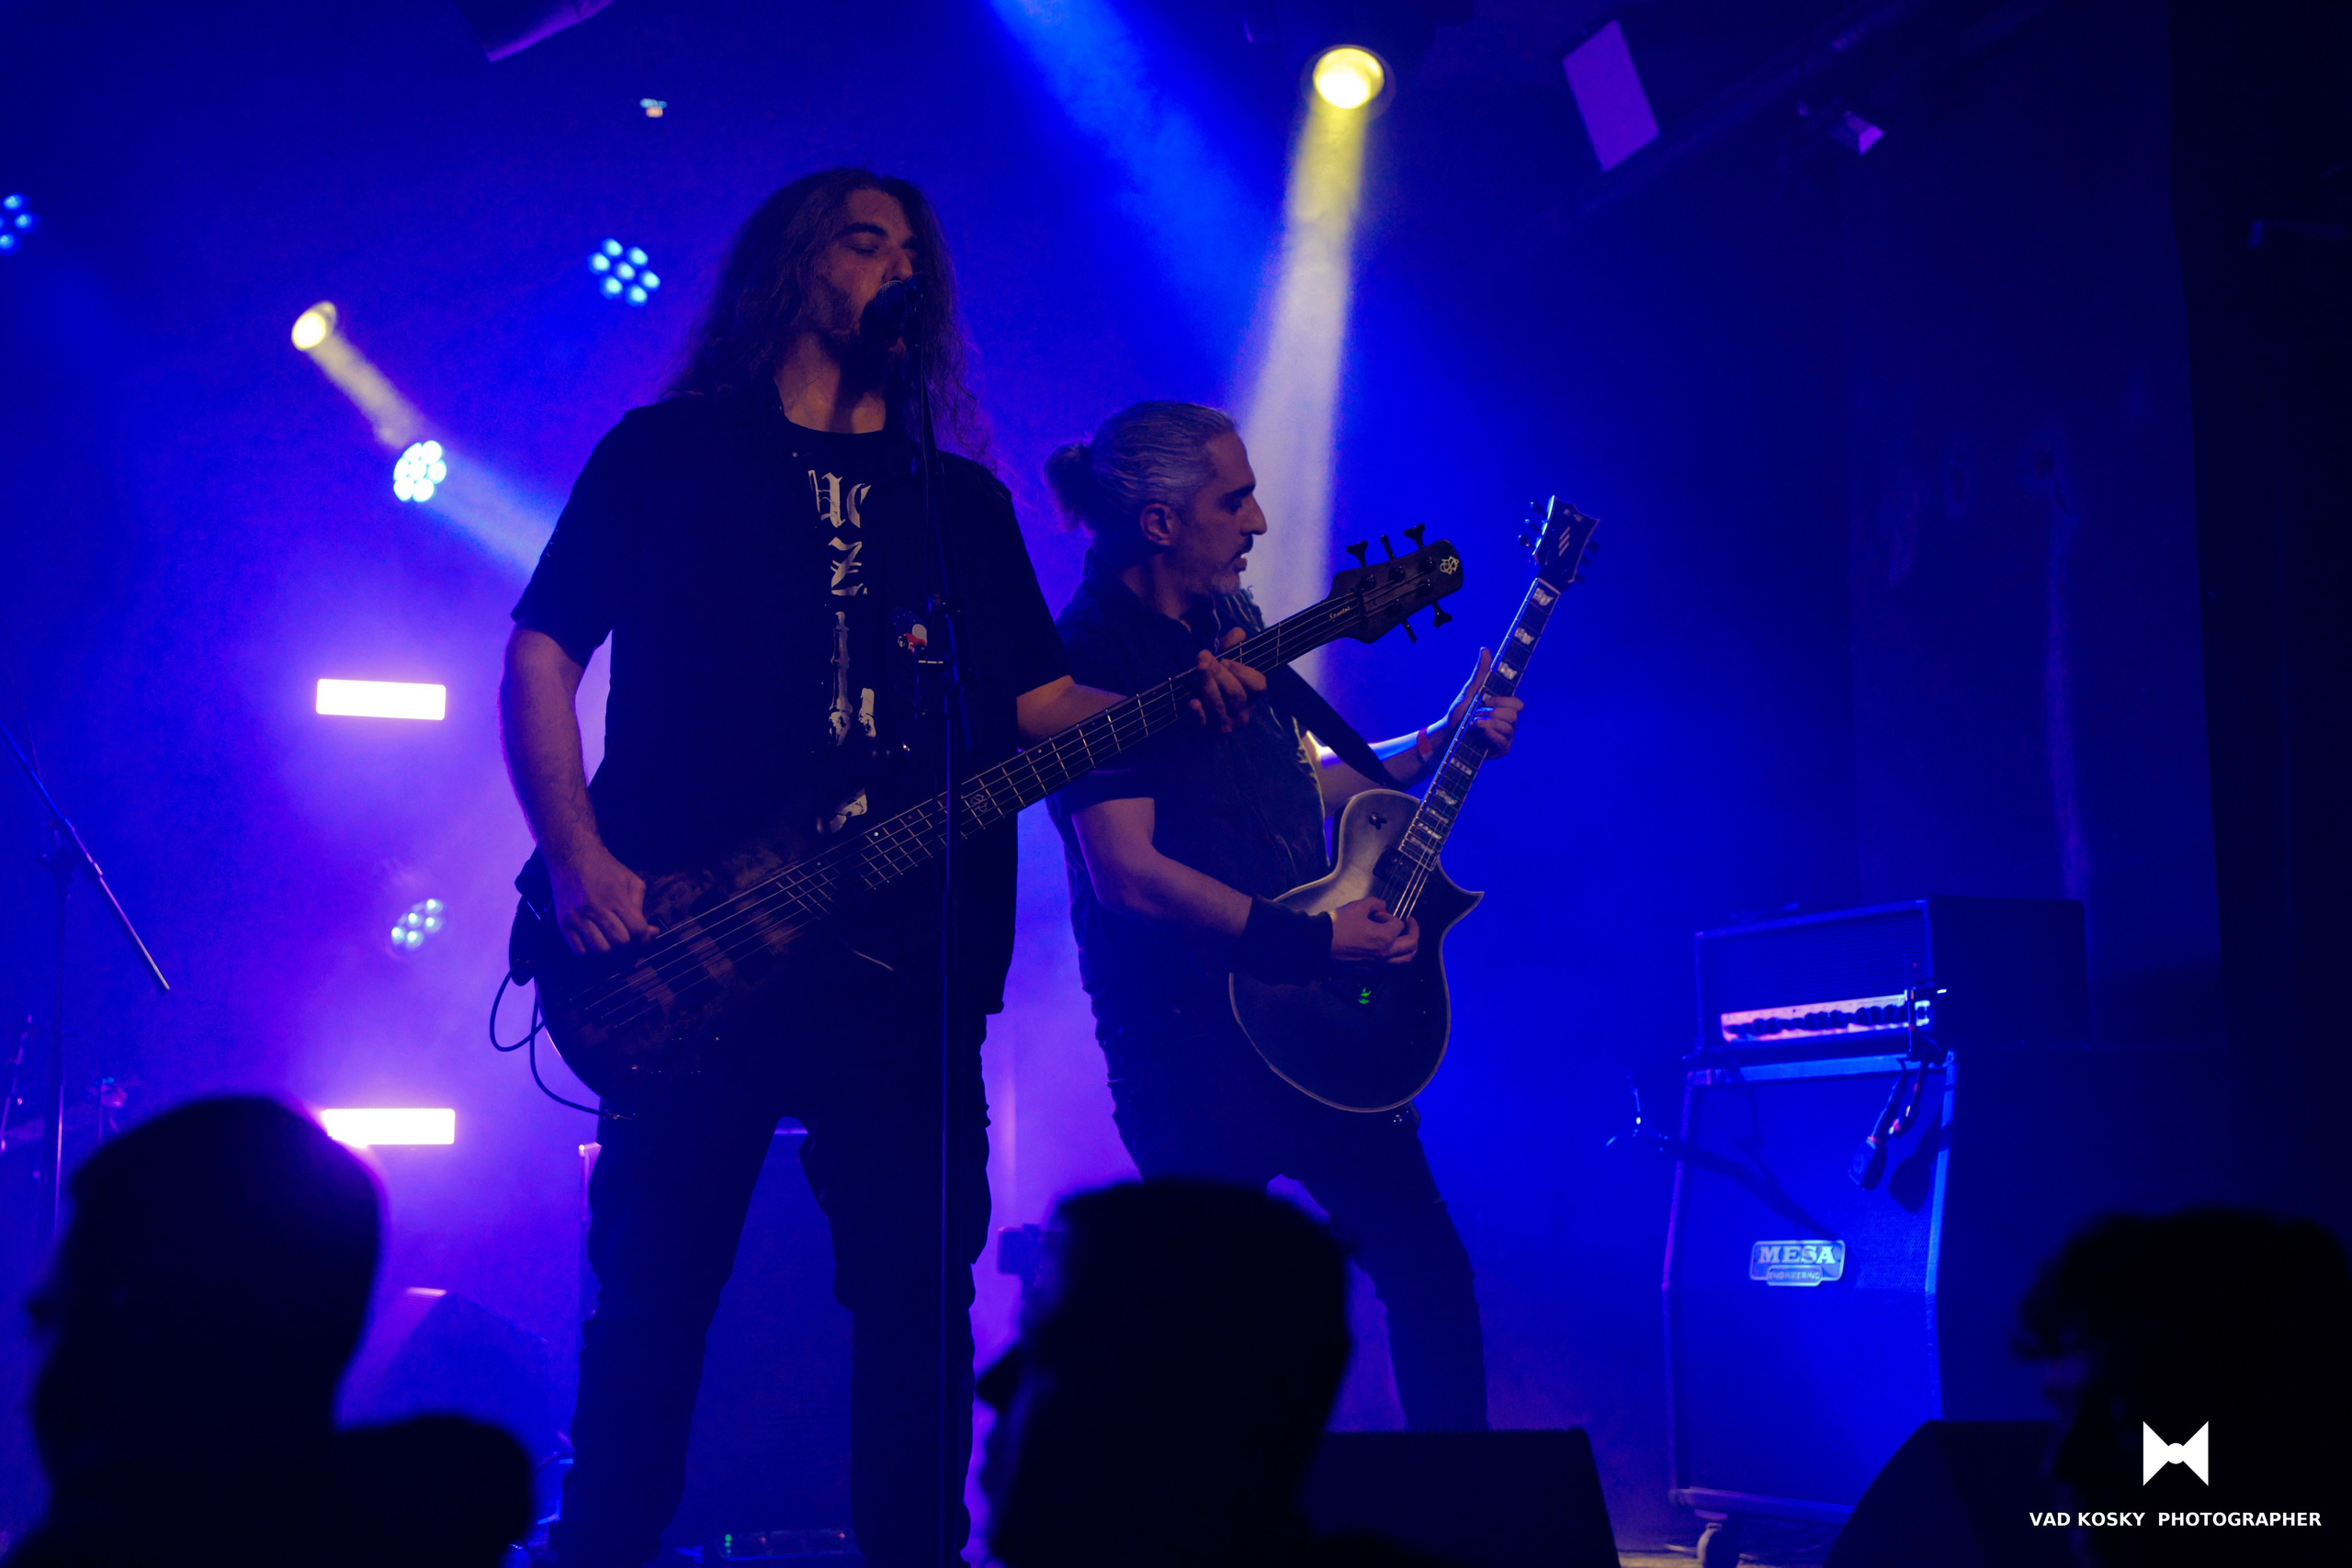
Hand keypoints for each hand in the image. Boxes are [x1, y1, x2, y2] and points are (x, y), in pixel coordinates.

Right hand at [550, 843, 657, 954]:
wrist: (572, 856)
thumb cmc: (606, 869)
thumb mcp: (631, 880)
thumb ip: (641, 906)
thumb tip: (653, 932)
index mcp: (616, 897)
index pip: (637, 929)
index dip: (644, 935)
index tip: (641, 932)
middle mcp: (595, 908)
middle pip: (620, 942)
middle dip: (627, 942)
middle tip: (625, 934)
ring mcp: (577, 917)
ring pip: (600, 950)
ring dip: (609, 948)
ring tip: (609, 938)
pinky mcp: (563, 923)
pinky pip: (579, 951)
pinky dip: (589, 950)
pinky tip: (593, 938)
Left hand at [1186, 627, 1263, 731]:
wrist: (1193, 728)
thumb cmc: (1212, 691)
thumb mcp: (1222, 669)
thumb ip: (1230, 649)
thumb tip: (1239, 632)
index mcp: (1250, 698)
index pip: (1258, 685)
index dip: (1243, 671)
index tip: (1226, 660)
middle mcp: (1241, 715)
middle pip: (1235, 693)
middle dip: (1219, 672)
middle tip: (1203, 657)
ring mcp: (1224, 726)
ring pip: (1219, 705)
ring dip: (1207, 684)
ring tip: (1198, 668)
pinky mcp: (1204, 734)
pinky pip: (1202, 723)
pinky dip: (1198, 712)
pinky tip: (1192, 703)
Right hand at [1330, 896, 1418, 967]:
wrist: (1318, 946)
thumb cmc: (1337, 927)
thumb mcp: (1357, 907)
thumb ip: (1375, 903)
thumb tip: (1383, 906)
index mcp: (1384, 938)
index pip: (1398, 925)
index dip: (1389, 916)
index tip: (1379, 914)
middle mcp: (1385, 955)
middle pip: (1411, 945)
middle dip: (1413, 931)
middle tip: (1410, 924)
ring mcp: (1378, 966)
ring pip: (1405, 960)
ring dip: (1410, 948)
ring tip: (1407, 940)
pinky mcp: (1369, 972)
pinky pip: (1392, 967)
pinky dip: (1397, 958)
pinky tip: (1391, 951)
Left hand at [1410, 648, 1523, 772]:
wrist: (1446, 735)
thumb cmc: (1458, 713)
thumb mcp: (1468, 692)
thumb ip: (1480, 673)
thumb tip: (1485, 649)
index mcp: (1504, 708)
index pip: (1518, 704)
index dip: (1503, 701)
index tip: (1485, 699)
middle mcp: (1508, 722)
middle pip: (1514, 715)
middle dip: (1492, 713)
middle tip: (1475, 714)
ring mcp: (1506, 736)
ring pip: (1509, 728)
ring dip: (1487, 723)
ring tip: (1473, 724)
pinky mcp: (1501, 750)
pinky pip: (1503, 742)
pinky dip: (1490, 735)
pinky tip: (1479, 732)